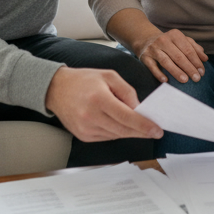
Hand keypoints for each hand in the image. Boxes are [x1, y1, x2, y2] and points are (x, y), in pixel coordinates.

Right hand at [43, 67, 163, 142]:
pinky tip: (118, 124)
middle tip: (153, 131)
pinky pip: (106, 137)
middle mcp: (91, 116)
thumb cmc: (83, 80)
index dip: (144, 126)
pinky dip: (116, 132)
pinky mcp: (83, 136)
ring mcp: (85, 128)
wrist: (56, 89)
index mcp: (99, 98)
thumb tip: (139, 109)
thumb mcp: (109, 76)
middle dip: (141, 132)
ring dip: (129, 132)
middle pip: (123, 130)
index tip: (157, 130)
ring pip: (116, 136)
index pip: (127, 117)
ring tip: (136, 124)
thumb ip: (127, 91)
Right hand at [134, 29, 207, 84]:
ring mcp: (153, 49)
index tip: (202, 72)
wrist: (145, 39)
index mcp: (175, 35)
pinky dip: (158, 73)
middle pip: (179, 56)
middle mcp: (164, 40)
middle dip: (189, 68)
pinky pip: (152, 66)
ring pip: (166, 61)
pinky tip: (165, 80)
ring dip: (176, 71)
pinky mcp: (145, 57)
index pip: (188, 49)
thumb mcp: (181, 40)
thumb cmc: (169, 42)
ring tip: (185, 80)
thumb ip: (194, 47)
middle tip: (197, 78)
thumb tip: (205, 58)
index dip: (196, 61)